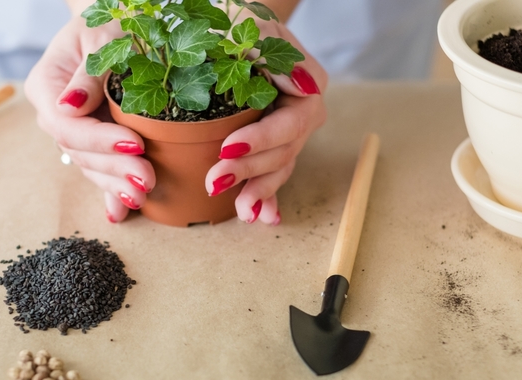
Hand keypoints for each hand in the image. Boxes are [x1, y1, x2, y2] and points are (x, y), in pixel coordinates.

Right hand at [25, 18, 154, 222]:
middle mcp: (56, 115)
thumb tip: (68, 107)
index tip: (135, 143)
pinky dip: (111, 191)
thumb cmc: (111, 23)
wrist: (116, 25)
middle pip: (80, 152)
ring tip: (143, 196)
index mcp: (47, 88)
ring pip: (91, 166)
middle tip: (147, 179)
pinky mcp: (94, 141)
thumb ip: (88, 73)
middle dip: (114, 168)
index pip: (67, 125)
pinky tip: (121, 213)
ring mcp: (75, 131)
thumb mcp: (102, 38)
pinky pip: (101, 170)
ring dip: (116, 184)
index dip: (99, 140)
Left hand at [205, 19, 327, 224]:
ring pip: (279, 166)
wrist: (232, 26)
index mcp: (306, 85)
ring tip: (242, 211)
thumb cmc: (240, 21)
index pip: (292, 121)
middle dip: (251, 170)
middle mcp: (301, 111)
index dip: (262, 139)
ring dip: (260, 190)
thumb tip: (304, 89)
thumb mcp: (253, 28)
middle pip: (284, 150)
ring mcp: (287, 129)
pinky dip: (266, 195)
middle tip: (215, 180)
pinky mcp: (269, 141)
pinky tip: (260, 216)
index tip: (227, 147)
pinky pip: (272, 172)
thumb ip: (275, 53)